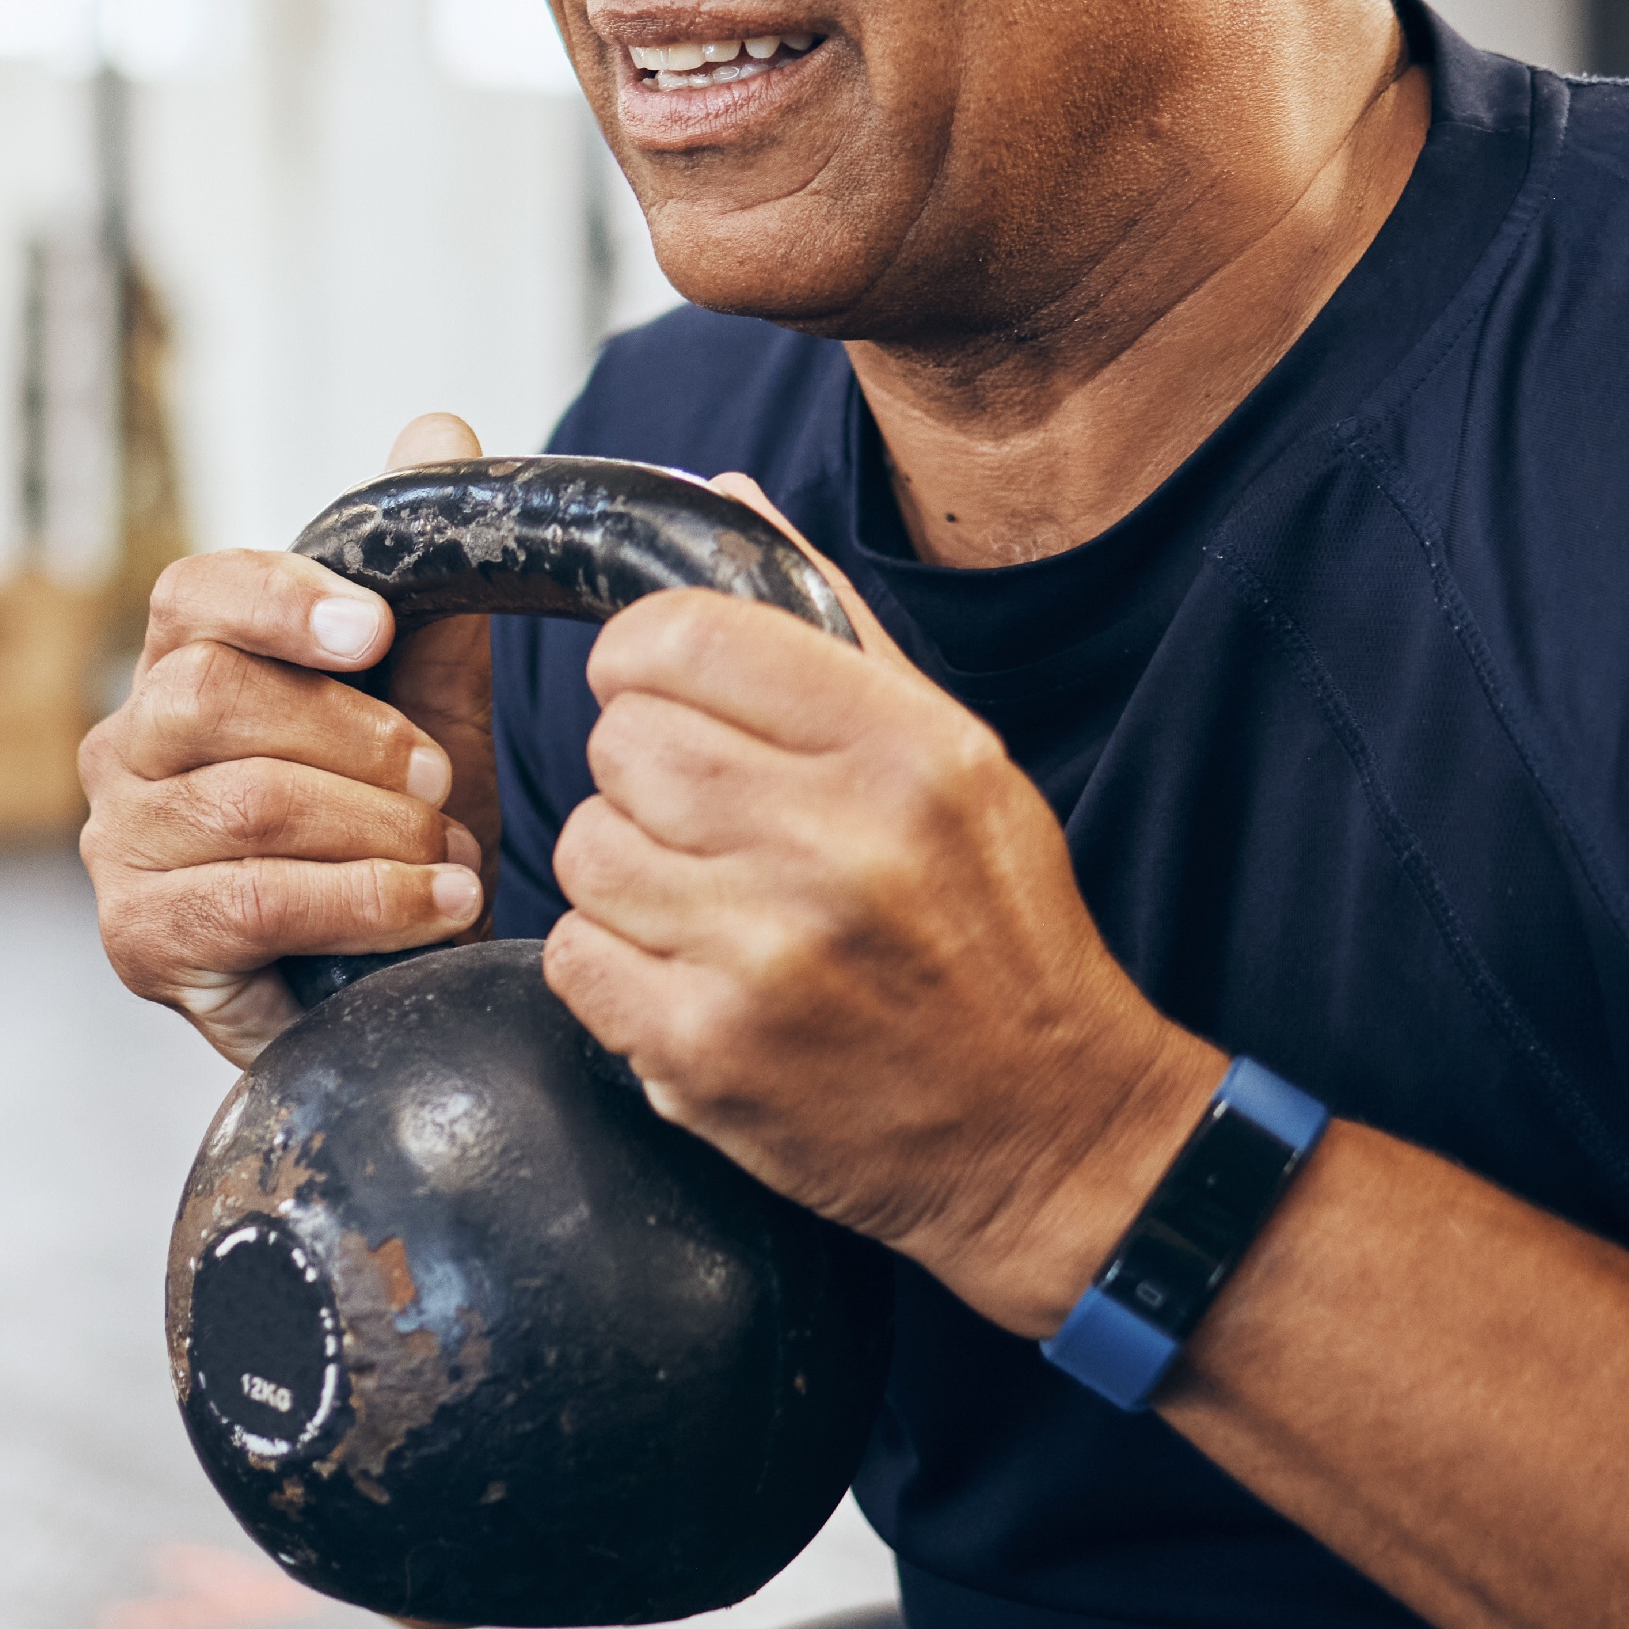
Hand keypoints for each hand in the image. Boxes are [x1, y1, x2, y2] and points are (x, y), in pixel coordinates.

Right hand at [83, 413, 502, 1068]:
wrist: (394, 982)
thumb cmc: (393, 838)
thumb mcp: (429, 710)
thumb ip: (429, 590)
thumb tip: (439, 426)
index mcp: (182, 665)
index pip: (193, 594)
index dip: (279, 598)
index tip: (370, 627)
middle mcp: (127, 745)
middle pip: (214, 695)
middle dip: (354, 737)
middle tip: (440, 782)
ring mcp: (119, 843)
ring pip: (244, 801)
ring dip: (375, 832)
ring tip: (455, 860)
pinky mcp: (138, 938)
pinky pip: (251, 899)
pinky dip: (364, 901)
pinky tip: (434, 908)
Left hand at [539, 477, 1222, 1334]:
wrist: (1052, 1132)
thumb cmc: (996, 931)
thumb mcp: (953, 755)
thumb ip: (829, 625)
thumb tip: (722, 495)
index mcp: (904, 750)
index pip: (685, 637)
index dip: (641, 656)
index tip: (655, 687)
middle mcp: (836, 844)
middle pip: (621, 742)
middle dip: (640, 771)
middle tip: (701, 816)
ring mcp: (766, 954)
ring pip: (587, 846)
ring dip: (624, 871)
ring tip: (706, 903)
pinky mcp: (708, 1052)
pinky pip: (577, 955)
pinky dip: (612, 964)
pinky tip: (687, 974)